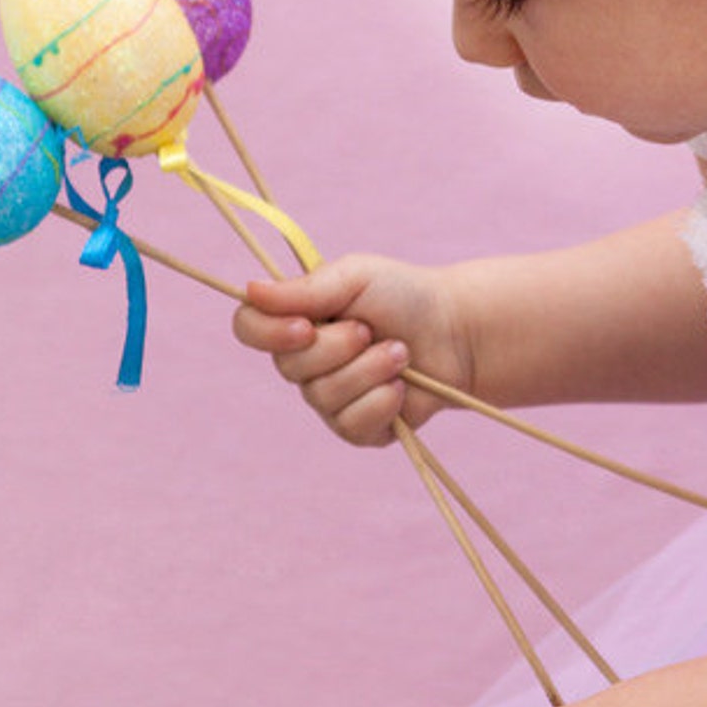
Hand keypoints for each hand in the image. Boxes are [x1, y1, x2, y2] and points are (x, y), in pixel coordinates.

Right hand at [231, 254, 472, 446]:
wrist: (457, 333)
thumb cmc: (404, 297)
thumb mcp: (356, 277)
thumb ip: (305, 288)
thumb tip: (249, 290)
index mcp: (295, 320)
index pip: (249, 328)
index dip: (270, 333)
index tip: (307, 325)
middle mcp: (304, 364)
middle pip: (290, 368)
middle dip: (338, 347)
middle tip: (371, 329)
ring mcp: (329, 400)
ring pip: (324, 397)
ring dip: (369, 370)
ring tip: (399, 352)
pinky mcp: (358, 429)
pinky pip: (352, 424)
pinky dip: (382, 401)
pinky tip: (402, 386)